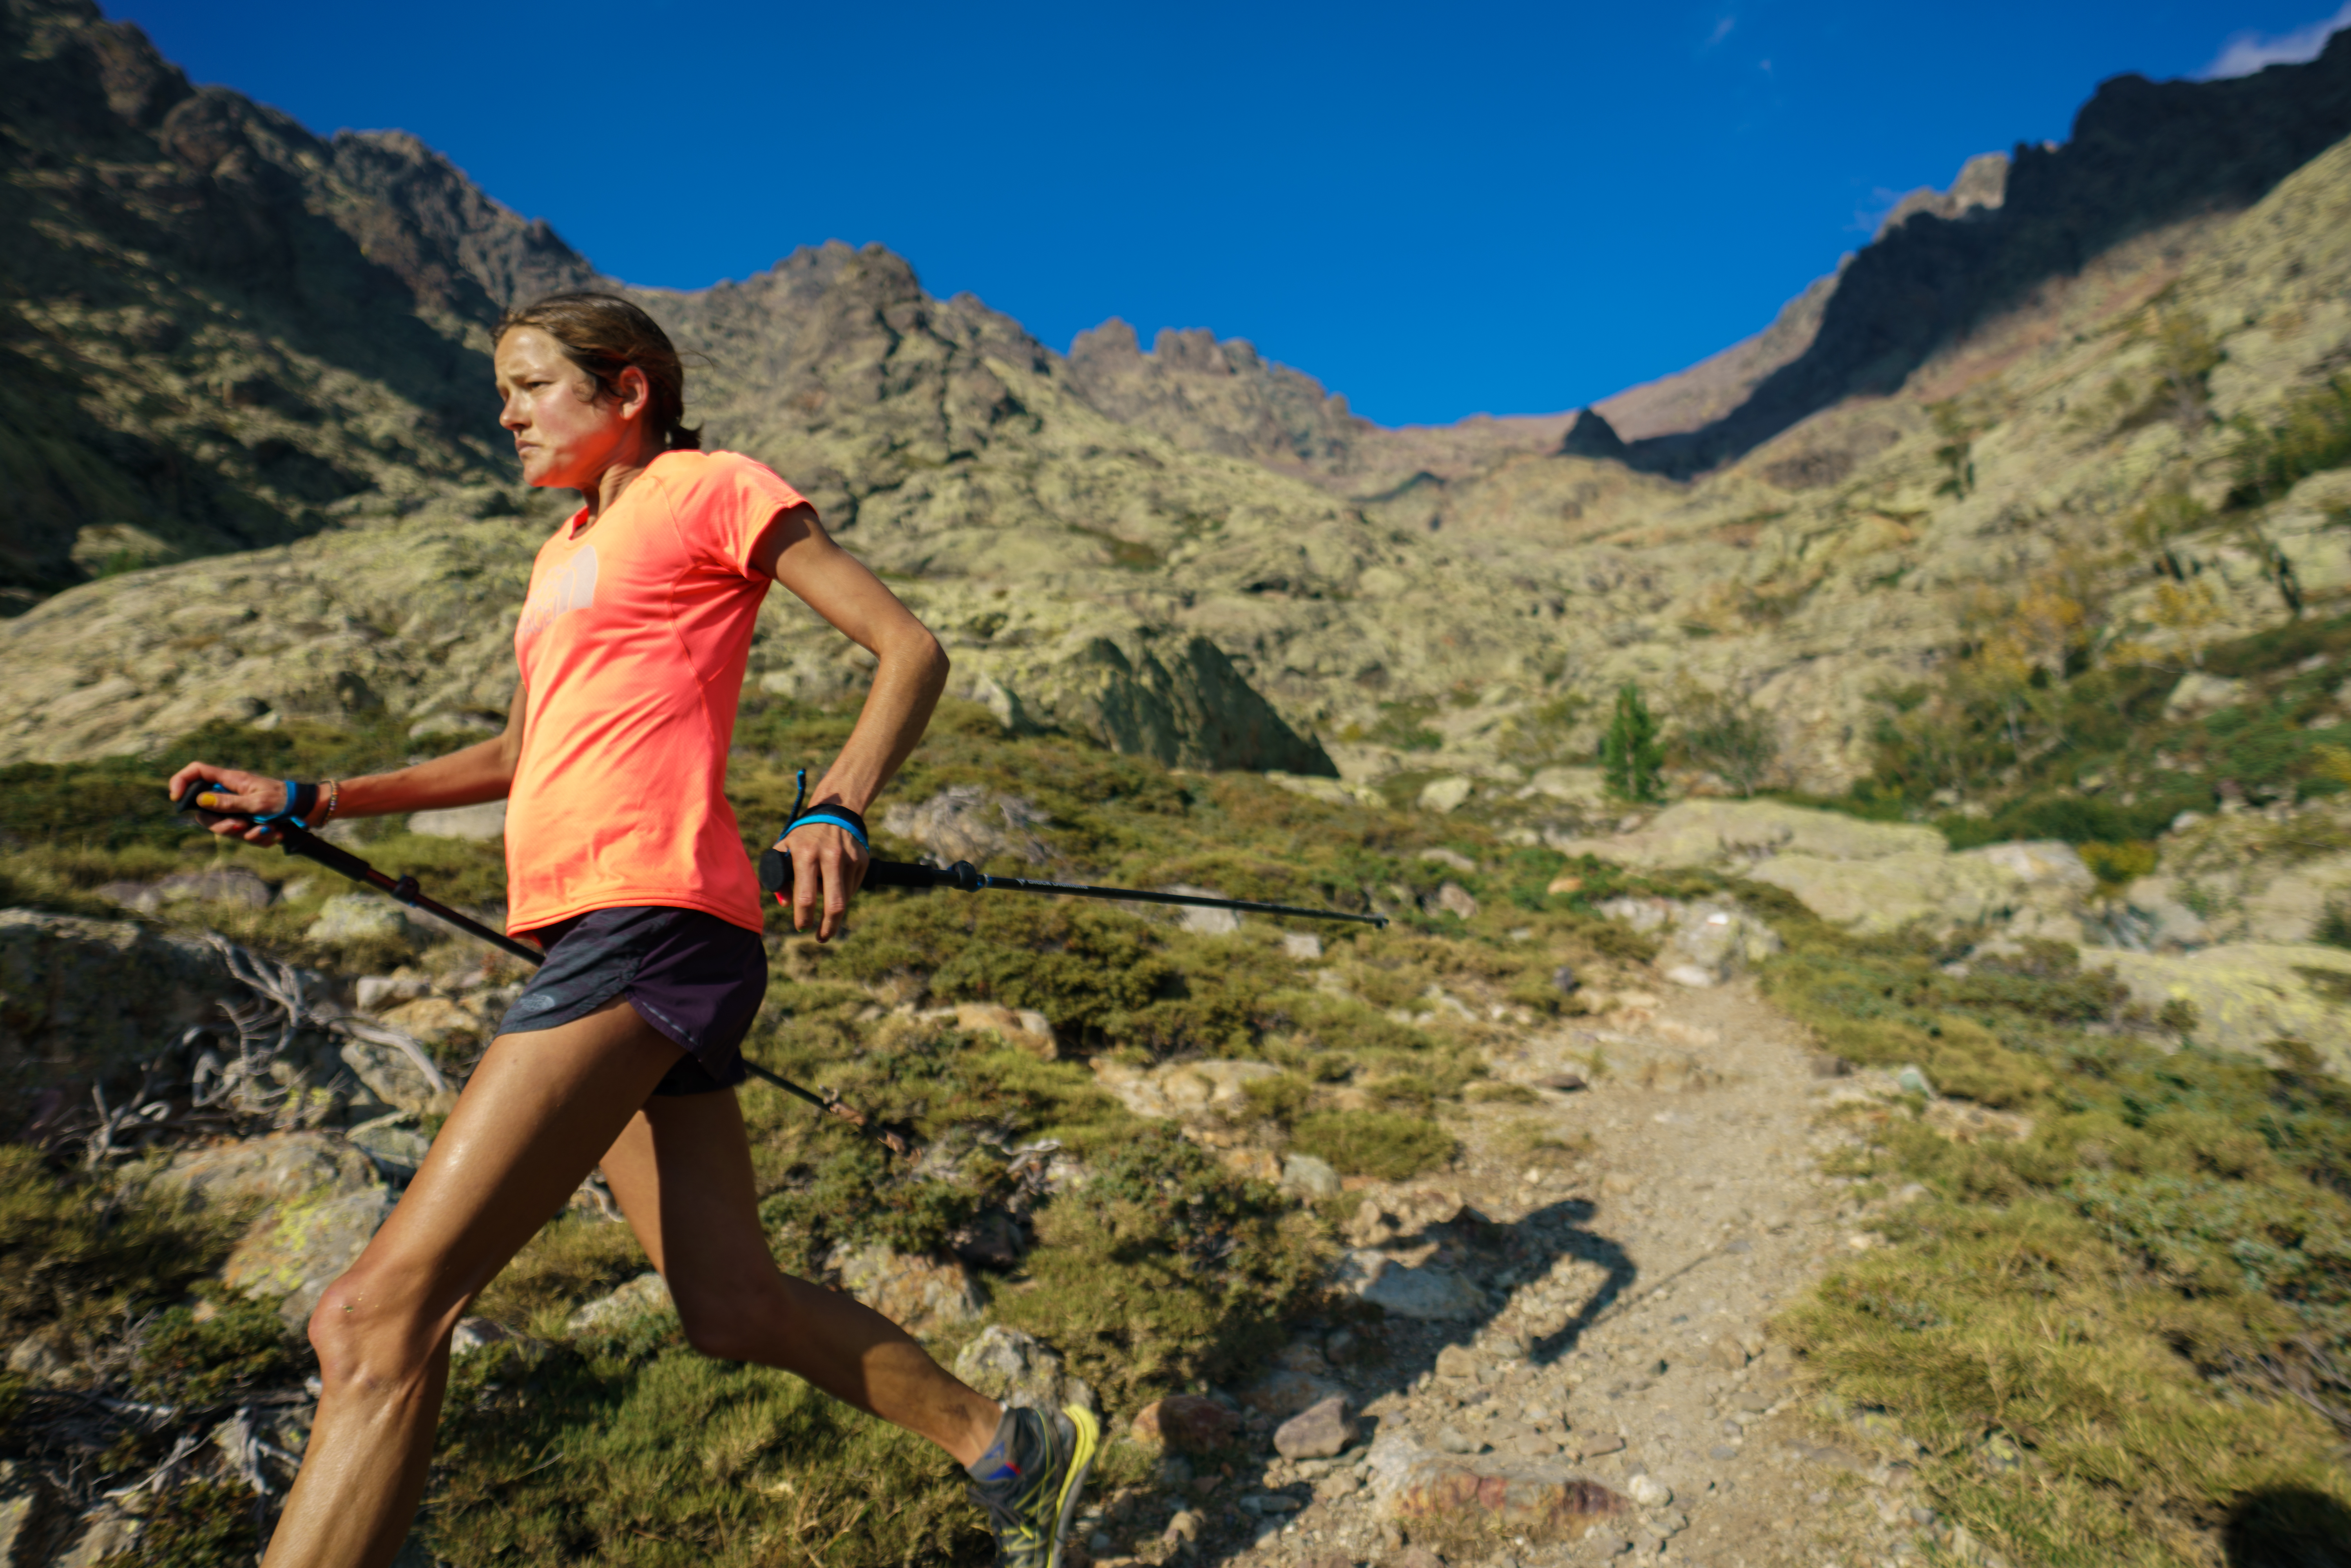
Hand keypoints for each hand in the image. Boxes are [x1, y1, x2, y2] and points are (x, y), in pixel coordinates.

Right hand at [165, 762, 286, 844]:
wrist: (310, 810)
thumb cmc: (286, 800)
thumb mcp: (257, 803)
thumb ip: (229, 803)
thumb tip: (200, 801)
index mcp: (231, 781)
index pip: (197, 772)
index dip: (181, 781)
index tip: (176, 798)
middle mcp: (231, 794)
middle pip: (205, 811)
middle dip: (222, 825)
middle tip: (241, 826)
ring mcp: (239, 809)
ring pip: (225, 828)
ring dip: (247, 835)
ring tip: (268, 831)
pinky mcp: (249, 822)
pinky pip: (244, 836)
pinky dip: (259, 838)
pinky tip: (275, 834)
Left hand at [782, 818, 867, 941]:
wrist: (834, 812)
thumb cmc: (803, 836)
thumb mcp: (784, 849)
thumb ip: (778, 876)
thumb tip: (785, 904)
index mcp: (805, 855)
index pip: (805, 897)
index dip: (803, 918)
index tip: (802, 927)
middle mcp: (830, 857)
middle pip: (835, 906)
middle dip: (828, 928)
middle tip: (822, 937)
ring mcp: (849, 859)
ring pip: (844, 898)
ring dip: (833, 905)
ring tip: (823, 890)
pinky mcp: (862, 861)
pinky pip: (852, 888)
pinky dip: (842, 892)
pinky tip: (834, 879)